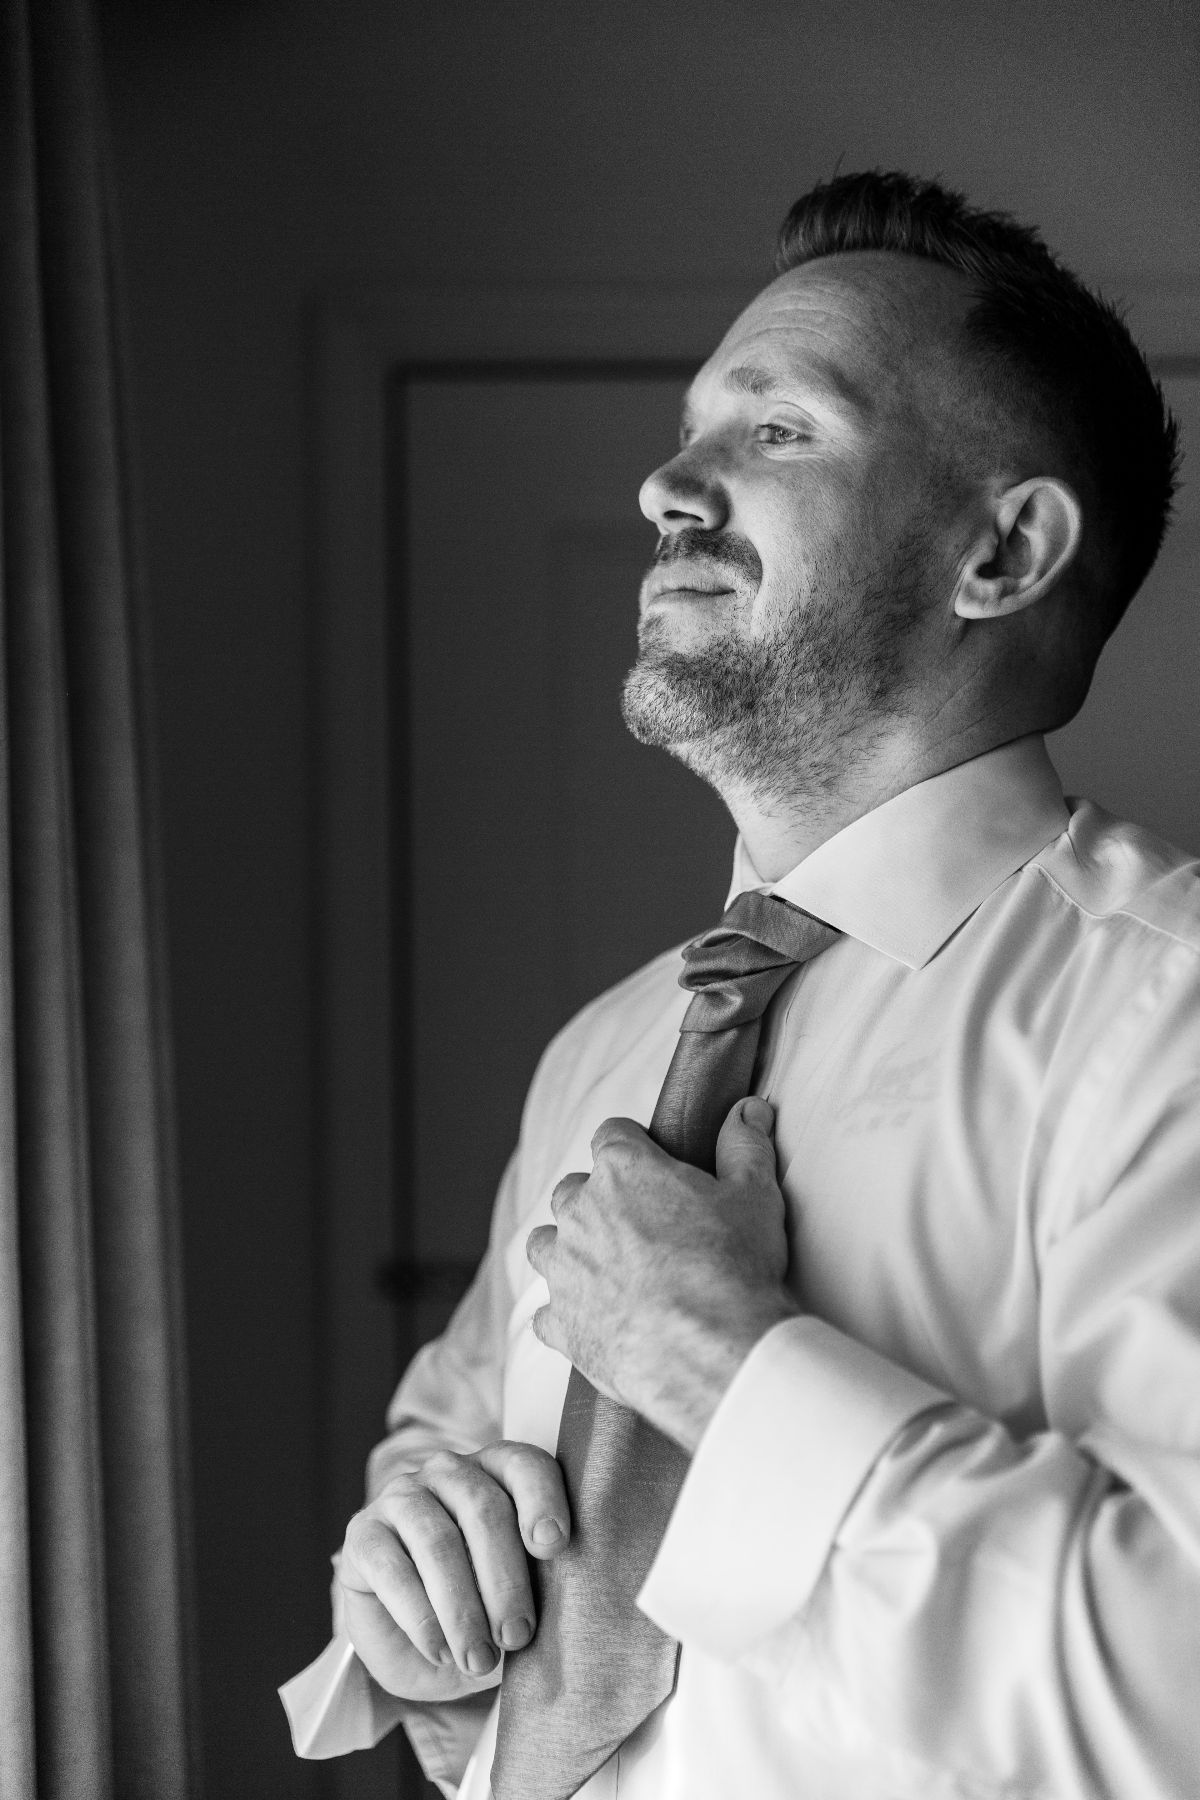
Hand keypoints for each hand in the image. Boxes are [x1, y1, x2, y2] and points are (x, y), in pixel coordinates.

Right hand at [337, 1440, 569, 1699]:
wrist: (421, 1642)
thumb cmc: (486, 1607)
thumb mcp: (520, 1595)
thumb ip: (546, 1584)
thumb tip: (579, 1602)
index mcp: (498, 1472)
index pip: (525, 1467)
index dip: (542, 1501)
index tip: (554, 1546)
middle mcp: (449, 1472)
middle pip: (483, 1508)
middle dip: (505, 1578)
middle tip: (518, 1637)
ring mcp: (402, 1498)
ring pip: (438, 1541)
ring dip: (462, 1607)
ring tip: (479, 1660)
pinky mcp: (363, 1534)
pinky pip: (392, 1570)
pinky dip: (420, 1617)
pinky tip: (439, 1650)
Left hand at [527, 1096, 797, 1450]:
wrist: (713, 1352)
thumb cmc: (733, 1266)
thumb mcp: (754, 1195)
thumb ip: (745, 1145)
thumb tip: (749, 1109)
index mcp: (622, 1170)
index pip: (612, 1135)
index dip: (634, 1146)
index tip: (653, 1164)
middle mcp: (579, 1213)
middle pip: (572, 1190)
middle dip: (598, 1200)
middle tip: (640, 1224)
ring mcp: (563, 1270)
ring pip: (545, 1245)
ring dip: (569, 1251)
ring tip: (606, 1268)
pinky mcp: (560, 1324)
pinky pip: (546, 1313)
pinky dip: (566, 1314)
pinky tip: (596, 1321)